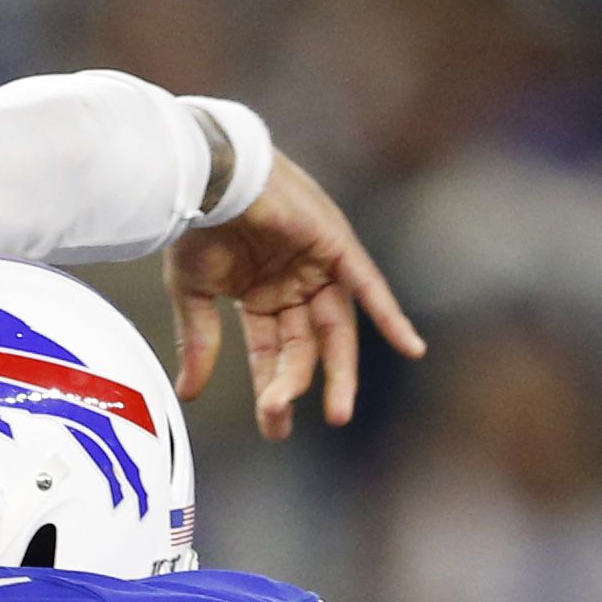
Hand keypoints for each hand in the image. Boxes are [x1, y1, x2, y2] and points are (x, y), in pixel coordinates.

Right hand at [166, 154, 425, 438]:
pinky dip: (390, 315)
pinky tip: (412, 348)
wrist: (205, 175)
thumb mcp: (192, 291)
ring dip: (340, 370)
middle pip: (305, 346)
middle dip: (299, 386)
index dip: (272, 388)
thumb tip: (189, 394)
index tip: (273, 426)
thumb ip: (200, 340)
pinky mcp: (335, 245)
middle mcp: (293, 283)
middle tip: (286, 425)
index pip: (271, 352)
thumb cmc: (195, 224)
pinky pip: (369, 286)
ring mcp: (316, 265)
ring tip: (338, 413)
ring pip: (335, 328)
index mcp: (260, 294)